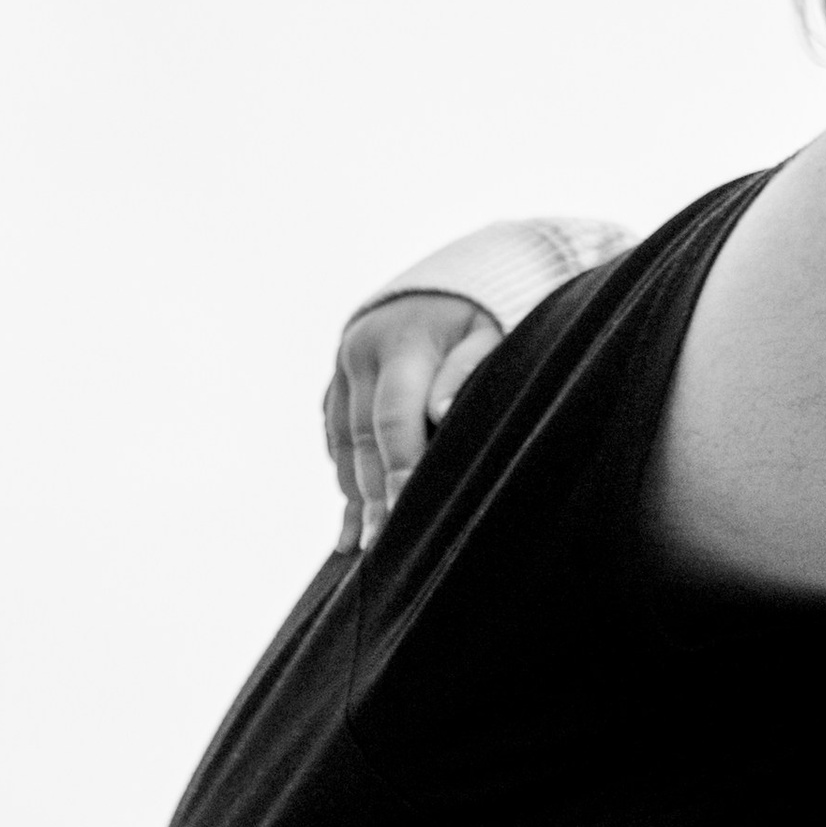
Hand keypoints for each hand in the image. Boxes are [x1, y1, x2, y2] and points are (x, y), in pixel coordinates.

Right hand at [323, 292, 505, 550]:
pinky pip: (335, 434)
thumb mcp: (490, 331)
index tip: (404, 517)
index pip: (395, 420)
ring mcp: (342, 366)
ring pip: (343, 442)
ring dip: (353, 493)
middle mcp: (360, 353)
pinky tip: (349, 513)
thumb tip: (442, 412)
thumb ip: (468, 368)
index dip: (400, 472)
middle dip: (373, 496)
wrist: (444, 280)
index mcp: (401, 342)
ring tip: (361, 544)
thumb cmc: (484, 313)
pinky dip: (345, 472)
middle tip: (381, 547)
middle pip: (364, 439)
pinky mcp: (337, 379)